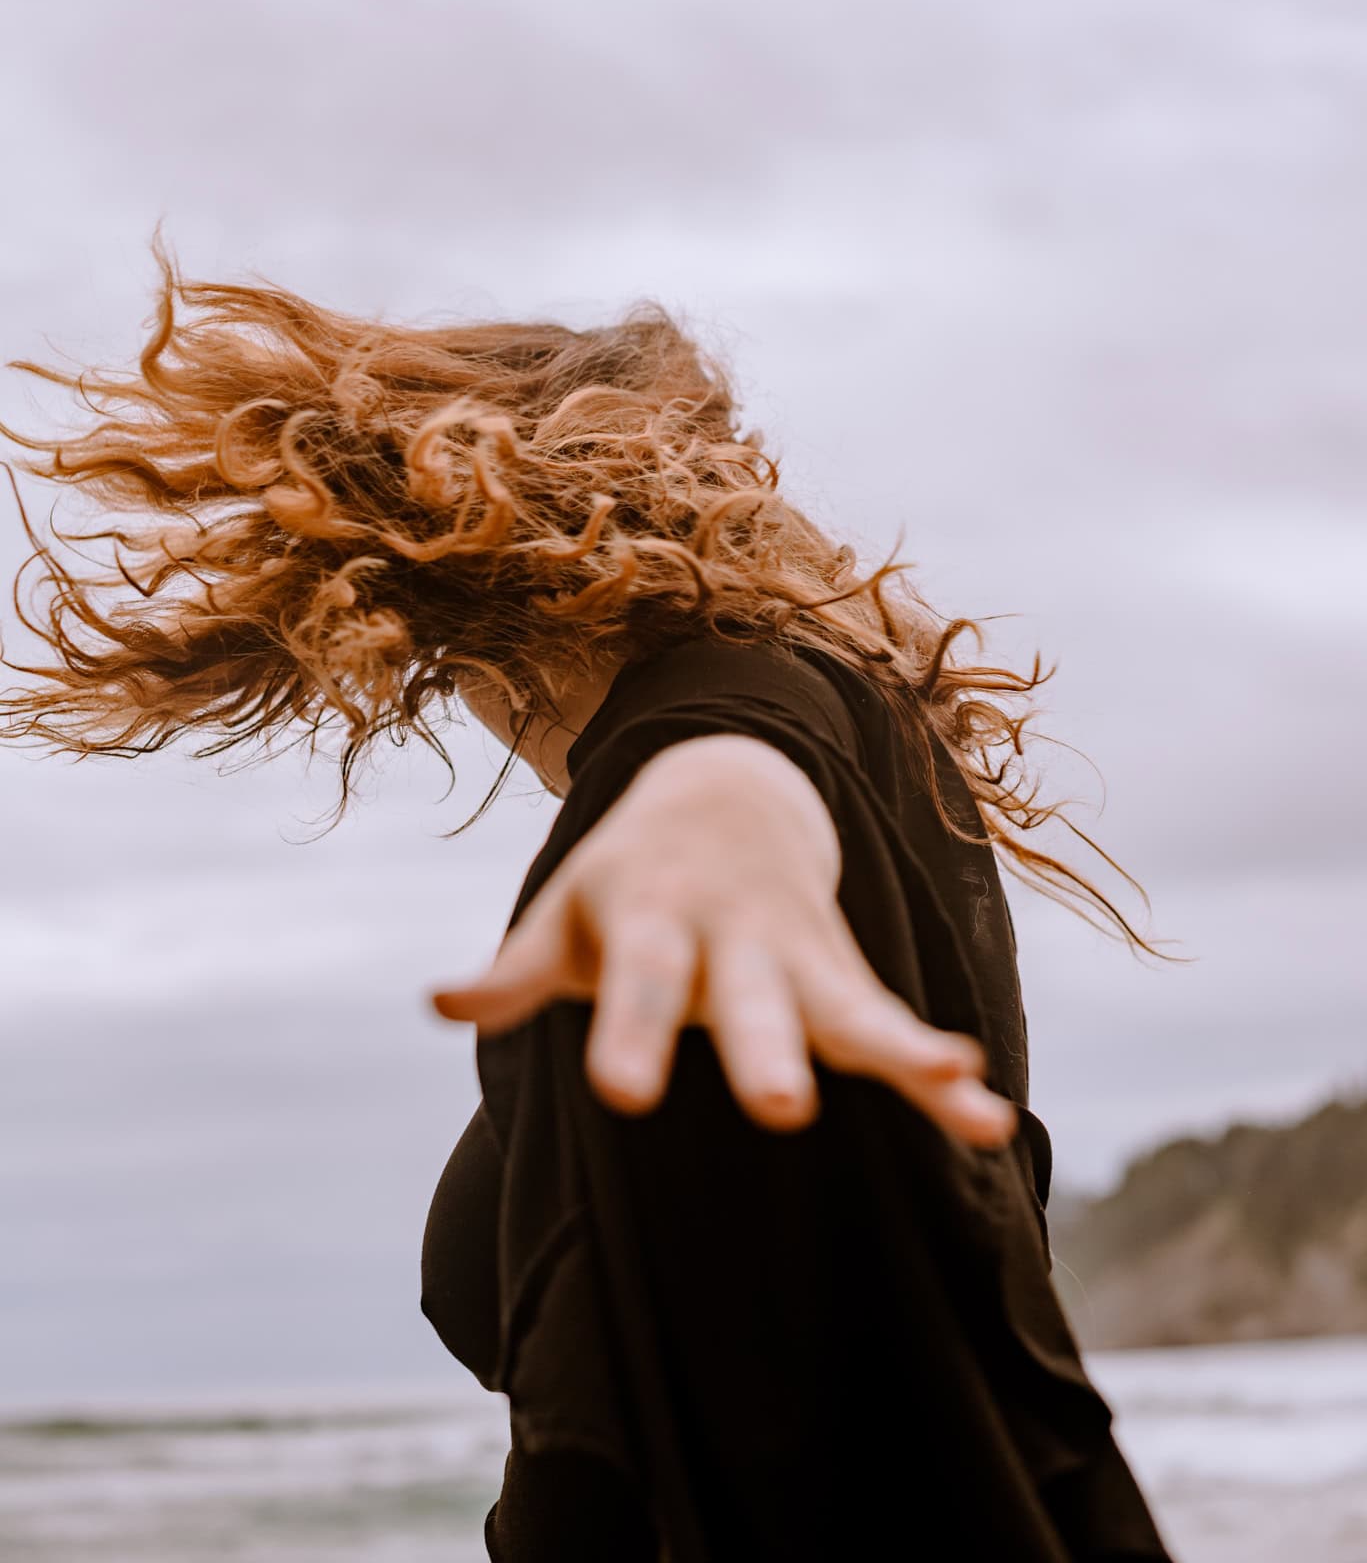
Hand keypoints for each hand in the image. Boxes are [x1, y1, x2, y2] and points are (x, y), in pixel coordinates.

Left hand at [429, 735, 1018, 1146]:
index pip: (640, 979)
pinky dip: (939, 1071)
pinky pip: (896, 1028)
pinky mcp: (846, 978)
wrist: (732, 791)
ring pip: (849, 1008)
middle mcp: (734, 934)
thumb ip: (518, 967)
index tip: (623, 1094)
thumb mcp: (568, 911)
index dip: (630, 1033)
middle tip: (783, 1112)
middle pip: (752, 997)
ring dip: (902, 1053)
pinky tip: (986, 1119)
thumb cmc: (630, 878)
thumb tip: (439, 1000)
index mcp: (655, 915)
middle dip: (769, 1050)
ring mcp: (799, 954)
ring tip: (960, 1088)